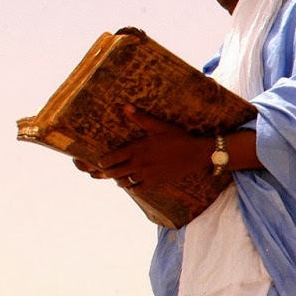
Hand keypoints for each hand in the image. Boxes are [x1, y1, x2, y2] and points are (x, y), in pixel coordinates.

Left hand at [82, 107, 211, 190]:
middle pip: (116, 172)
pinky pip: (139, 188)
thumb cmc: (178, 138)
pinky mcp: (156, 182)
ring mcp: (147, 174)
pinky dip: (133, 188)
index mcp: (137, 149)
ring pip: (126, 182)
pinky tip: (133, 185)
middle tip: (105, 173)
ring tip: (118, 179)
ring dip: (120, 181)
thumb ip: (141, 118)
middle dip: (108, 173)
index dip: (104, 162)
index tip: (100, 162)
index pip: (113, 158)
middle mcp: (139, 163)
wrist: (196, 154)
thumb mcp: (159, 126)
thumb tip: (126, 106)